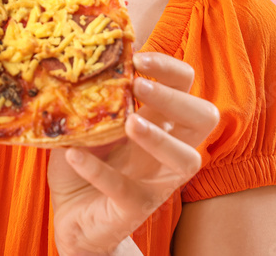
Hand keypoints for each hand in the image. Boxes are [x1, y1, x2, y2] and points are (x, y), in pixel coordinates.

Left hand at [47, 52, 219, 255]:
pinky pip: (128, 190)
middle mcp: (167, 149)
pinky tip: (75, 156)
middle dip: (175, 97)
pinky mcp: (134, 209)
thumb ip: (87, 98)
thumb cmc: (83, 163)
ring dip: (160, 137)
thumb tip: (73, 62)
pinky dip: (100, 171)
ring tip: (129, 123)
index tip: (139, 57)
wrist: (71, 218)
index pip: (186, 85)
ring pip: (188, 159)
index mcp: (158, 121)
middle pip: (204, 117)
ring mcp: (156, 181)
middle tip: (139, 85)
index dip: (170, 68)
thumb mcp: (85, 124)